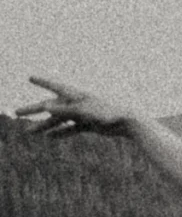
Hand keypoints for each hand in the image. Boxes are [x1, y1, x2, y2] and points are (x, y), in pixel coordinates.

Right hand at [13, 77, 143, 137]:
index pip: (56, 87)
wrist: (130, 123)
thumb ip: (65, 110)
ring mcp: (83, 115)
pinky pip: (71, 129)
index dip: (43, 82)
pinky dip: (60, 133)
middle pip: (52, 107)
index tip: (30, 77)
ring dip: (44, 126)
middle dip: (34, 109)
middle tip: (16, 112)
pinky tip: (49, 138)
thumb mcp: (85, 112)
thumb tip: (45, 106)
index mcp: (77, 96)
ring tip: (28, 132)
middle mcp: (78, 104)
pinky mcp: (89, 125)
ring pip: (59, 120)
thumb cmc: (109, 114)